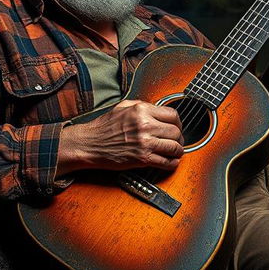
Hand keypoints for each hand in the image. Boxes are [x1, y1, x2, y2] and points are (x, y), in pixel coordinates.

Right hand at [57, 99, 184, 175]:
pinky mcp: (143, 159)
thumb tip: (158, 109)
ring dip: (177, 151)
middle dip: (179, 138)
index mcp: (142, 110)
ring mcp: (145, 143)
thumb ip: (142, 105)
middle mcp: (145, 125)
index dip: (177, 123)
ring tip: (174, 152)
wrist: (90, 144)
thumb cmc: (103, 127)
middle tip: (176, 141)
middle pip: (176, 132)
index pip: (173, 115)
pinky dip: (172, 163)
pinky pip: (167, 162)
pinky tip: (170, 161)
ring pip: (175, 147)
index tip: (176, 127)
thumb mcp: (122, 107)